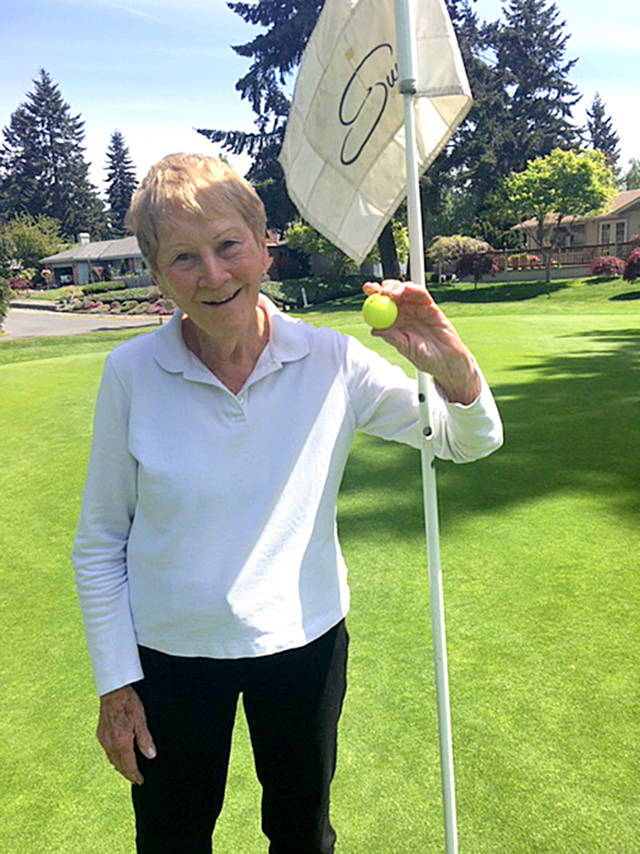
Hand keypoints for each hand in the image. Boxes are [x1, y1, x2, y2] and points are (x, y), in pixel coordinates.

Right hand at [97, 684, 155, 784]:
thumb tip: (151, 755)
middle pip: (119, 765)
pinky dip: (114, 757)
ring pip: (112, 760)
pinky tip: (119, 756)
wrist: (113, 691)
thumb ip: (145, 739)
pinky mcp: (100, 734)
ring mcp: (103, 740)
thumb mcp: (141, 720)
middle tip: (136, 779)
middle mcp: (110, 744)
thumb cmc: (128, 703)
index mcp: (121, 742)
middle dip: (128, 773)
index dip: (135, 775)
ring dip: (120, 766)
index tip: (140, 781)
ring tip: (129, 770)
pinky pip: (107, 752)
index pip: (129, 765)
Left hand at [363, 280, 480, 404]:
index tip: (367, 289)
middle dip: (383, 288)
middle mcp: (405, 314)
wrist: (446, 361)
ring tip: (390, 293)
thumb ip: (392, 338)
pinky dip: (413, 288)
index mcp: (395, 323)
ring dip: (396, 287)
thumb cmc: (425, 358)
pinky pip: (421, 294)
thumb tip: (374, 330)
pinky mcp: (430, 307)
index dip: (374, 296)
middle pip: (392, 295)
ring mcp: (417, 309)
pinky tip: (406, 289)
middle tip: (378, 289)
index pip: (381, 306)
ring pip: (405, 291)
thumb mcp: (405, 349)